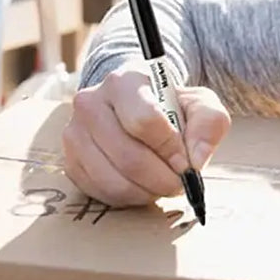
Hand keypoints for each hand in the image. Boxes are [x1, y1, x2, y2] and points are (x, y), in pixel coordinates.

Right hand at [64, 65, 229, 205]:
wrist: (135, 106)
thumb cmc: (169, 106)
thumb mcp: (199, 104)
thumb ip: (209, 124)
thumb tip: (195, 161)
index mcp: (123, 82)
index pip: (145, 122)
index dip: (171, 150)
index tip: (187, 163)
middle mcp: (90, 104)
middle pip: (129, 157)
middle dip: (162, 179)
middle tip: (180, 183)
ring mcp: (74, 134)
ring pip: (115, 180)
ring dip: (147, 192)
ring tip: (162, 184)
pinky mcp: (71, 161)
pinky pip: (102, 193)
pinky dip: (129, 198)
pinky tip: (142, 186)